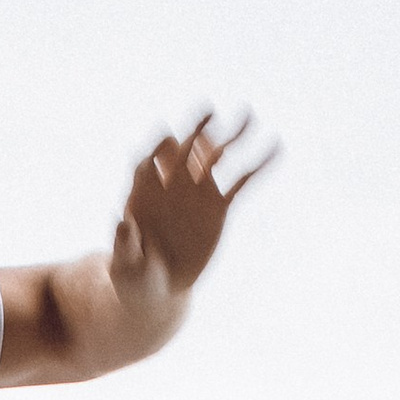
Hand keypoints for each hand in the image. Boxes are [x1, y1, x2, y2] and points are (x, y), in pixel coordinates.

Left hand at [111, 110, 274, 301]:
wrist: (160, 287)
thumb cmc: (135, 275)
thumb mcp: (126, 264)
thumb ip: (125, 243)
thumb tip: (123, 223)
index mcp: (144, 191)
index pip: (149, 161)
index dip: (157, 150)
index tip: (168, 142)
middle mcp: (172, 183)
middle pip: (184, 149)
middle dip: (196, 131)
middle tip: (210, 113)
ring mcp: (197, 192)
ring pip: (215, 156)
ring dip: (232, 134)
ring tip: (248, 115)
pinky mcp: (218, 206)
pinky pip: (241, 182)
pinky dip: (258, 164)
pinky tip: (275, 146)